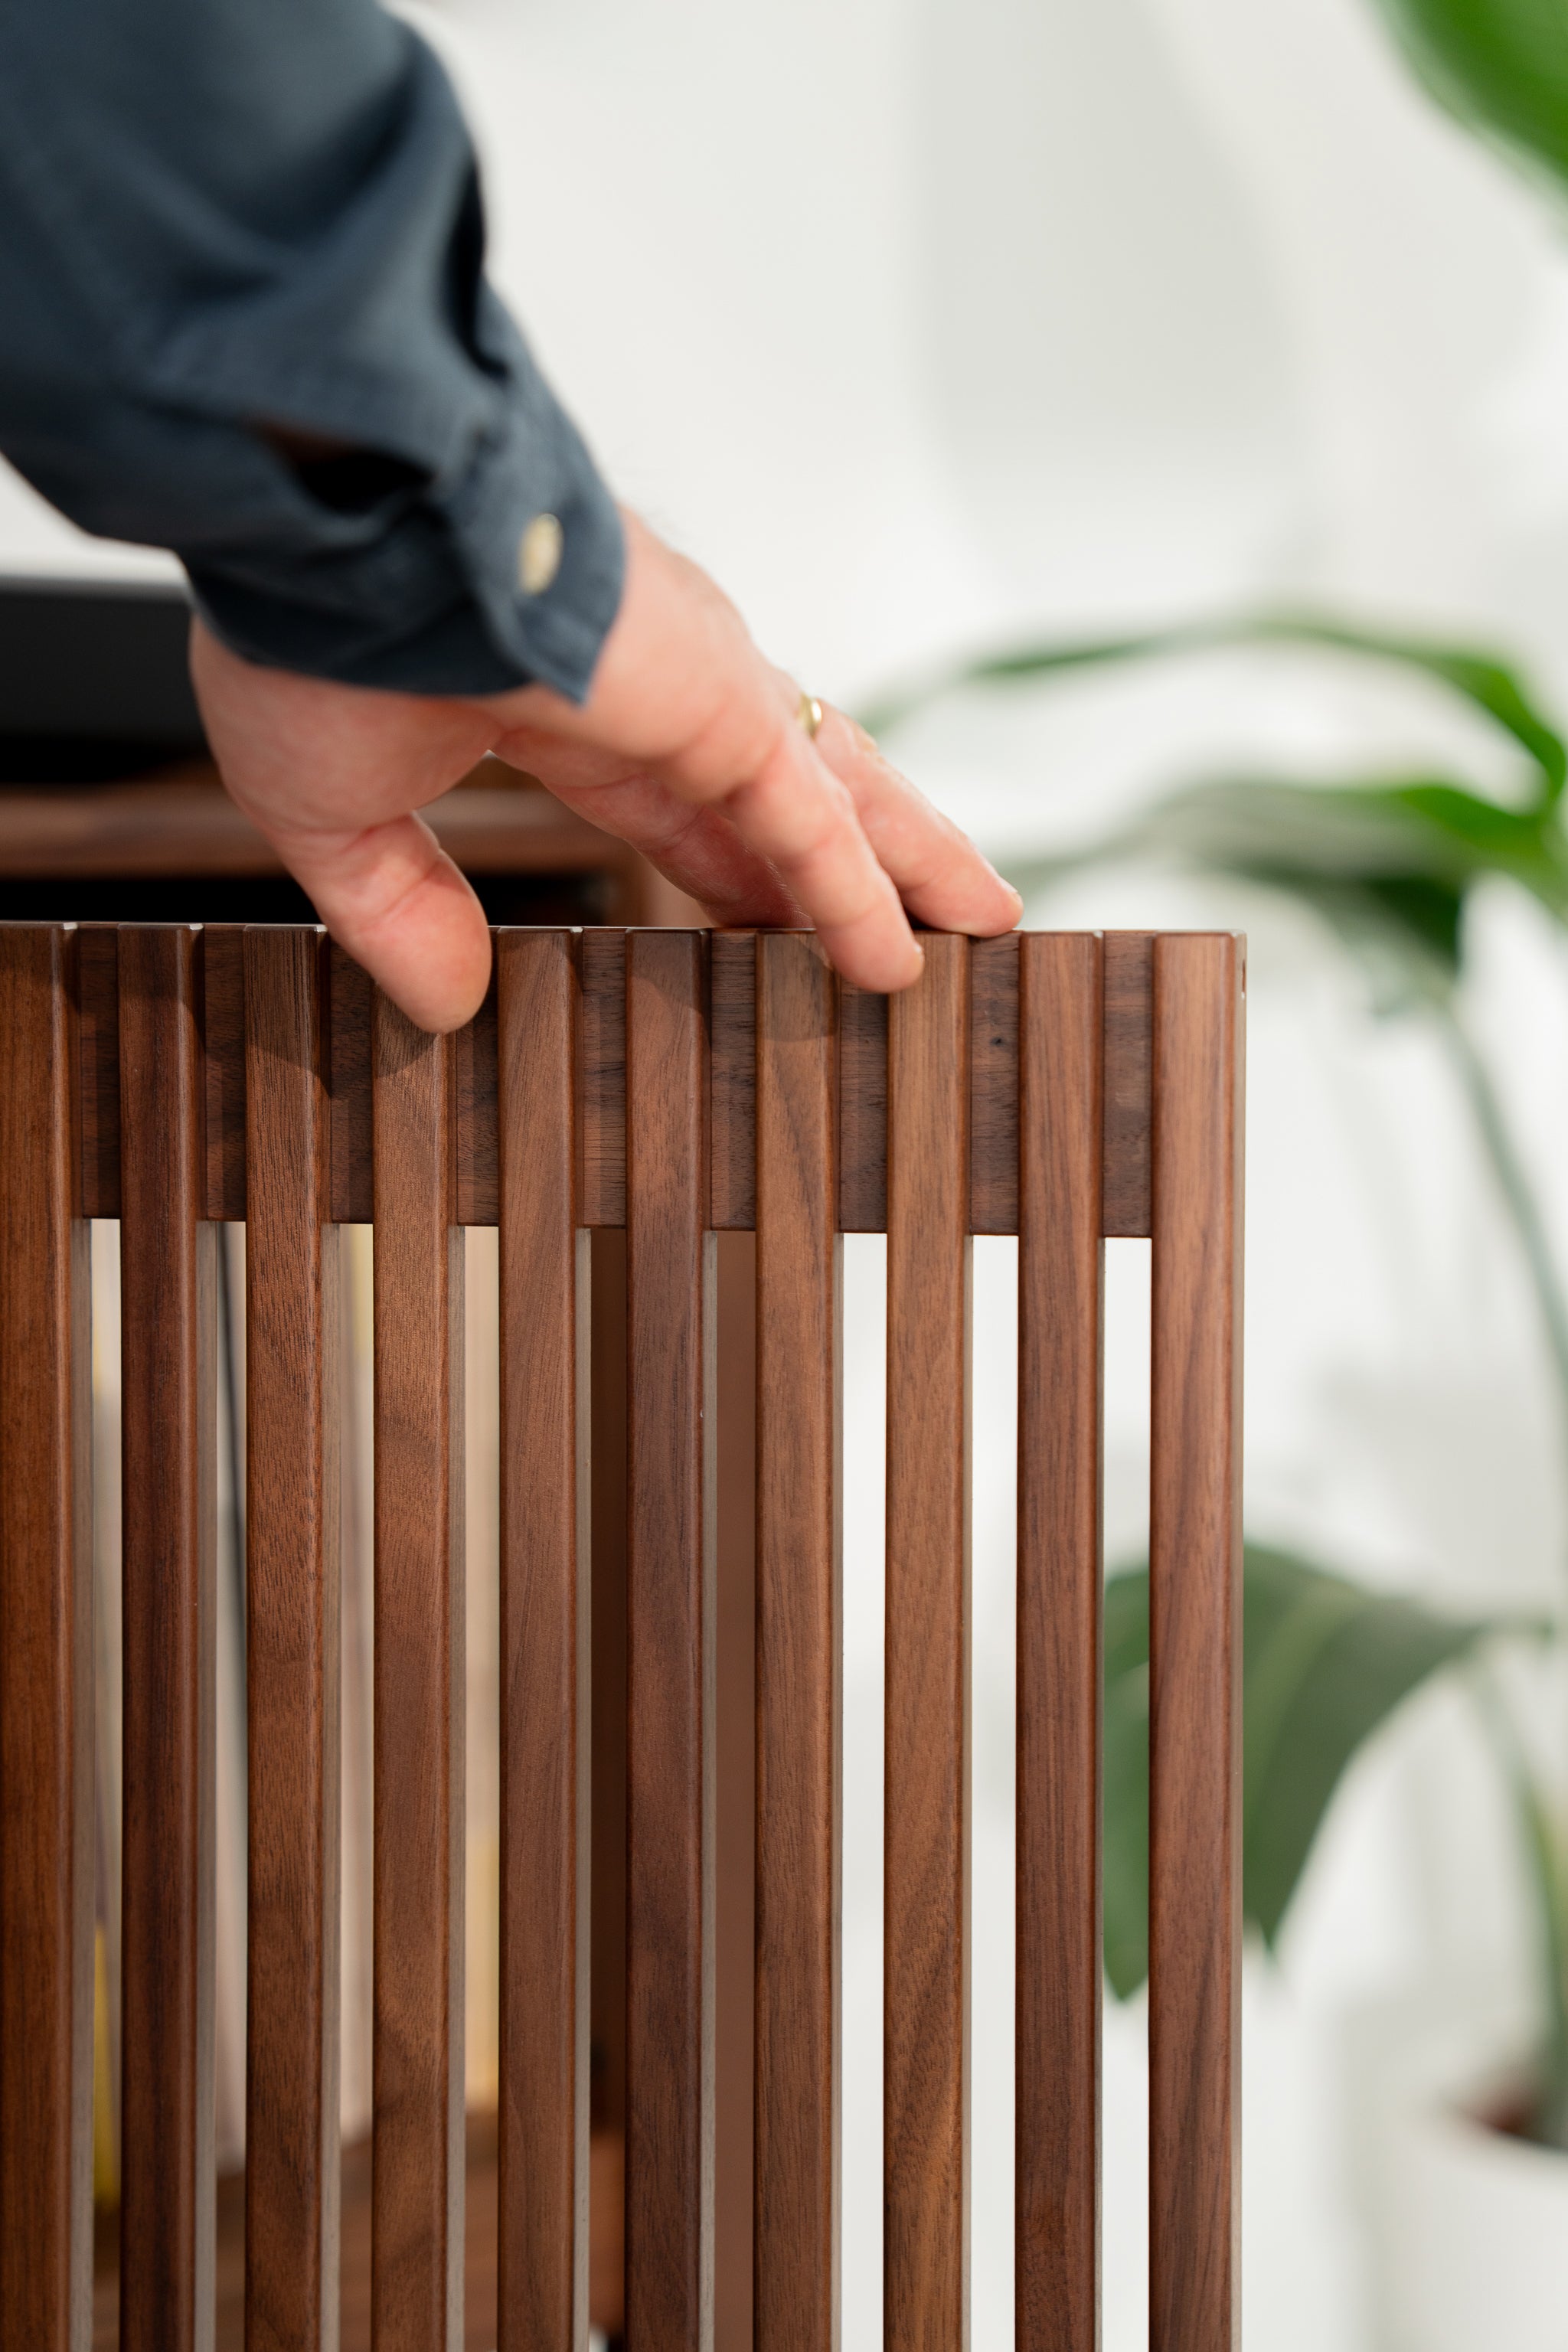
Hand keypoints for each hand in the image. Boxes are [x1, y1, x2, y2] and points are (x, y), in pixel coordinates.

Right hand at [190, 509, 1021, 1029]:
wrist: (329, 528)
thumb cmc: (311, 630)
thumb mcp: (336, 809)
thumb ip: (399, 906)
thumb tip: (446, 1005)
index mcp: (564, 701)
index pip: (676, 805)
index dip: (732, 869)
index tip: (764, 920)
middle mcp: (655, 687)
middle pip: (791, 795)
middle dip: (858, 859)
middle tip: (924, 921)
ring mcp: (700, 690)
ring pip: (834, 795)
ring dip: (906, 865)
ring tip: (978, 929)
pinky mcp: (720, 704)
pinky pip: (809, 817)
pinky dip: (858, 891)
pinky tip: (899, 962)